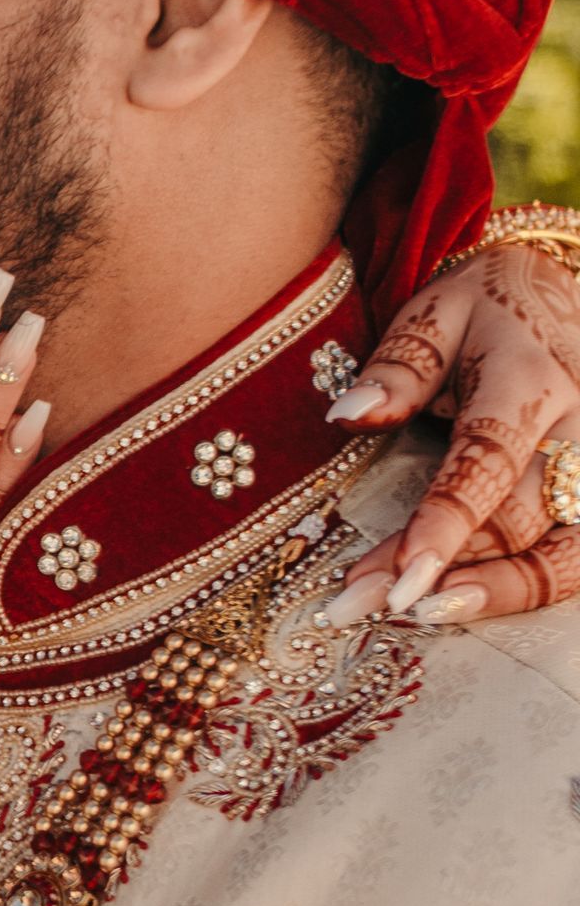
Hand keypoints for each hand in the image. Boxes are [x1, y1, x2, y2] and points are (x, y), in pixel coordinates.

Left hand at [325, 244, 579, 627]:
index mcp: (531, 380)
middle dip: (443, 569)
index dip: (444, 524)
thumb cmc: (487, 306)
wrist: (559, 290)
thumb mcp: (435, 312)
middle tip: (358, 602)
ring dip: (492, 595)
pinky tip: (461, 602)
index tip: (395, 577)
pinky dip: (521, 589)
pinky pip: (572, 560)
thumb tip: (348, 416)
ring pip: (565, 555)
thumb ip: (398, 368)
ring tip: (415, 615)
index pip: (489, 463)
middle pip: (520, 520)